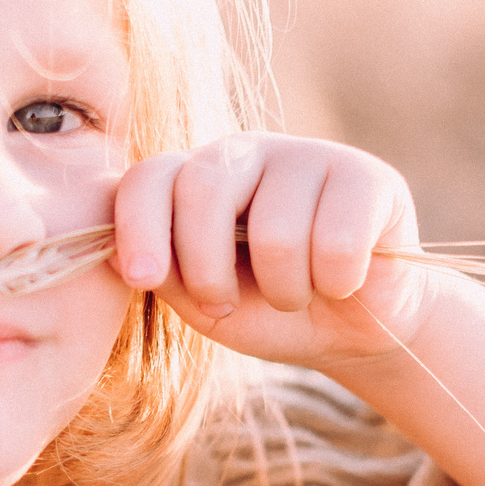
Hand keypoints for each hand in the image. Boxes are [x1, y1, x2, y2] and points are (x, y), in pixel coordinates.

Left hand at [112, 134, 432, 370]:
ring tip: (298, 294)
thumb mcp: (204, 304)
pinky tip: (344, 281)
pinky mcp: (368, 176)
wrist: (353, 332)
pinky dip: (336, 283)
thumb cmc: (269, 313)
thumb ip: (167, 275)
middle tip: (226, 305)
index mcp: (196, 178)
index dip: (138, 226)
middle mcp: (247, 153)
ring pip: (274, 231)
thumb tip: (116, 255)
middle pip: (203, 189)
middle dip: (207, 270)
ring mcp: (308, 155)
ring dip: (285, 291)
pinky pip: (337, 241)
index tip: (143, 279)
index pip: (151, 177)